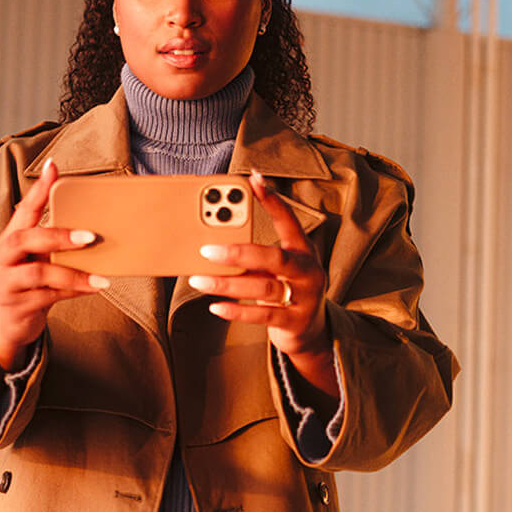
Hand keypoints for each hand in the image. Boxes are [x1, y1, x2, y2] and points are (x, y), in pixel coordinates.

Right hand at [0, 159, 107, 368]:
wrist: (8, 324)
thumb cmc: (28, 284)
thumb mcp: (35, 259)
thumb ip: (52, 244)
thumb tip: (93, 228)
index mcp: (9, 240)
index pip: (23, 210)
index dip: (38, 190)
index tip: (54, 167)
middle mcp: (2, 258)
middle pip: (24, 239)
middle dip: (58, 236)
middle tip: (90, 237)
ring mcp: (6, 283)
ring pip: (38, 273)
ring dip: (73, 274)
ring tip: (101, 278)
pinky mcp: (17, 307)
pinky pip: (48, 297)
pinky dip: (73, 291)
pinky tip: (93, 288)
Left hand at [188, 170, 337, 395]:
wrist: (312, 331)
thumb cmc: (287, 290)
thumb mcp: (277, 268)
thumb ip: (255, 256)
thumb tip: (213, 244)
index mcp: (303, 251)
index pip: (288, 221)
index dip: (272, 200)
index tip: (253, 179)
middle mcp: (307, 271)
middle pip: (274, 257)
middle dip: (238, 252)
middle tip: (207, 249)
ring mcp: (304, 298)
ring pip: (263, 287)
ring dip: (227, 284)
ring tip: (199, 281)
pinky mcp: (294, 322)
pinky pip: (262, 314)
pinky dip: (237, 310)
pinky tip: (215, 306)